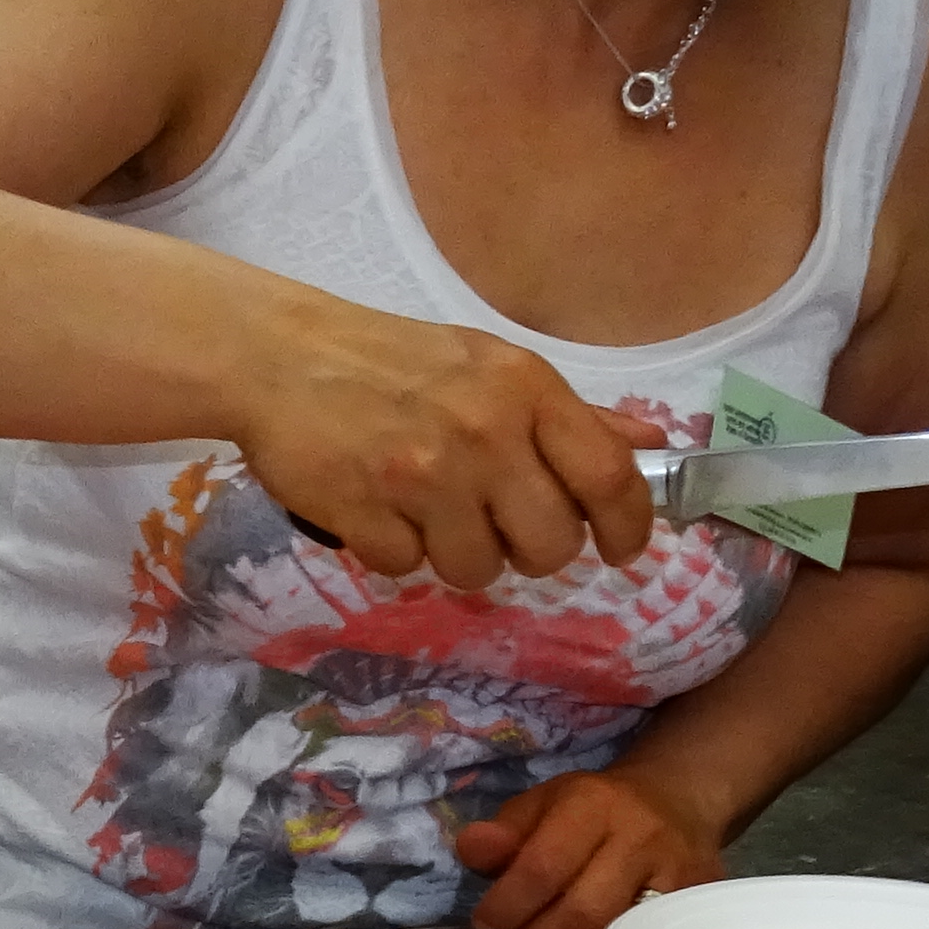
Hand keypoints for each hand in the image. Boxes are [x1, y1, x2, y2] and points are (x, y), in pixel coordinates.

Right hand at [243, 304, 665, 590]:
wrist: (280, 358)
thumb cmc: (394, 362)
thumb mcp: (491, 368)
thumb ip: (569, 415)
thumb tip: (648, 443)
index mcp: (525, 390)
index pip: (608, 476)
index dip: (627, 527)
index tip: (619, 552)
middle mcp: (483, 432)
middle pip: (549, 546)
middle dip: (529, 552)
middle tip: (497, 526)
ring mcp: (423, 476)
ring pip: (478, 569)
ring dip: (456, 554)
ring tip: (426, 510)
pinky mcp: (365, 514)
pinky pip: (407, 570)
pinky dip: (395, 550)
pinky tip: (378, 508)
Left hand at [452, 767, 721, 928]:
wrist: (679, 801)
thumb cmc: (597, 809)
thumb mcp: (543, 804)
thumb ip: (504, 832)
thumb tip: (470, 849)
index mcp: (593, 804)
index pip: (542, 867)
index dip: (506, 906)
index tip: (485, 923)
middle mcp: (640, 837)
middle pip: (581, 913)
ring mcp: (679, 875)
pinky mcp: (699, 903)